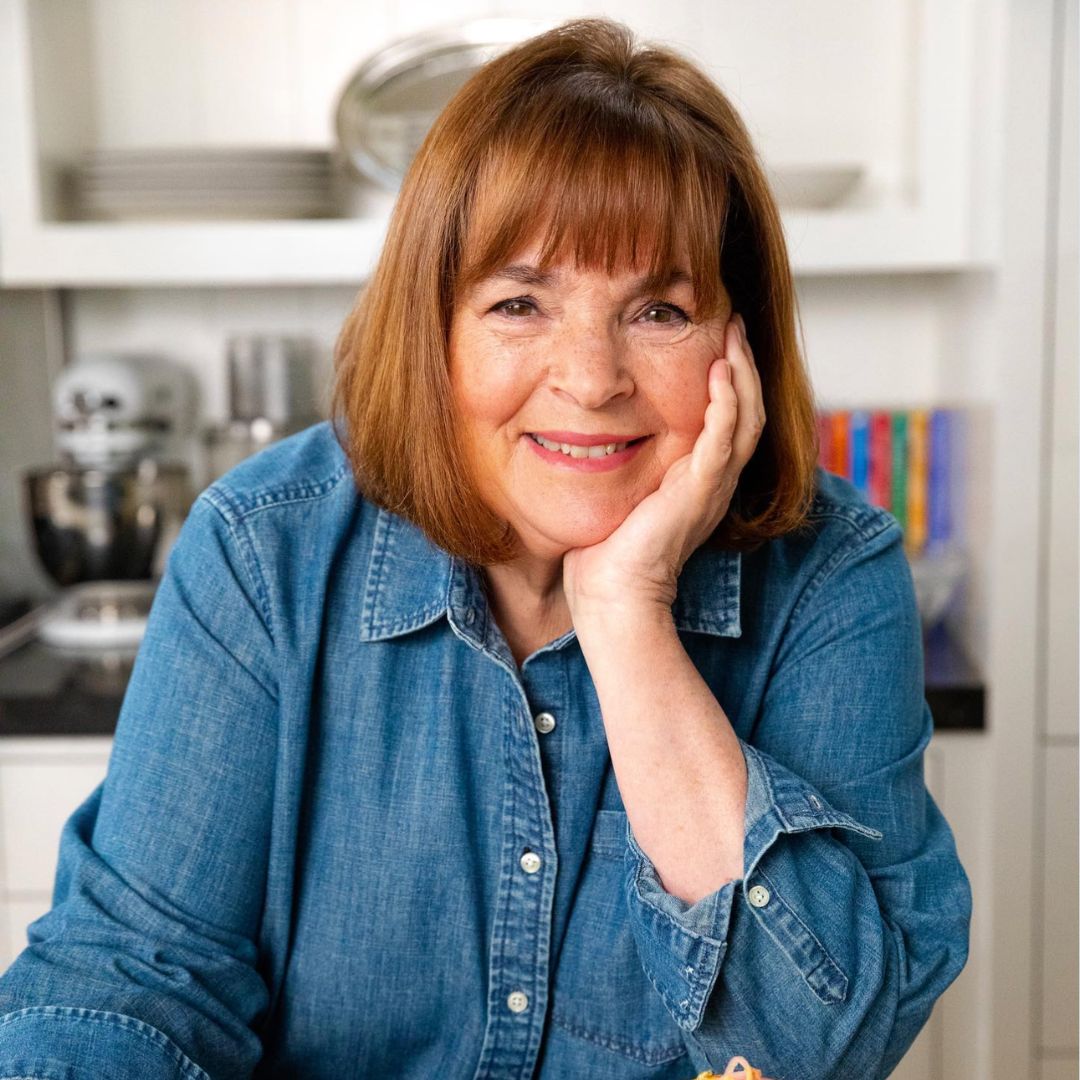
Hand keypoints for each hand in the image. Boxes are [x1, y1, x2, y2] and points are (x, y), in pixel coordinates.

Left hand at [562, 312, 765, 619]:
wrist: (610, 597)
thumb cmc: (605, 553)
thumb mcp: (620, 494)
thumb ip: (622, 464)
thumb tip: (592, 435)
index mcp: (698, 482)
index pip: (729, 421)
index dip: (729, 380)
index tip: (715, 341)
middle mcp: (713, 483)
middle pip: (748, 412)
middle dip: (743, 364)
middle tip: (733, 322)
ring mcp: (710, 488)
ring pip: (745, 418)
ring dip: (742, 373)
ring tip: (732, 333)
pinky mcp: (699, 492)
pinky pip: (723, 438)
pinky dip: (726, 402)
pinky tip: (719, 371)